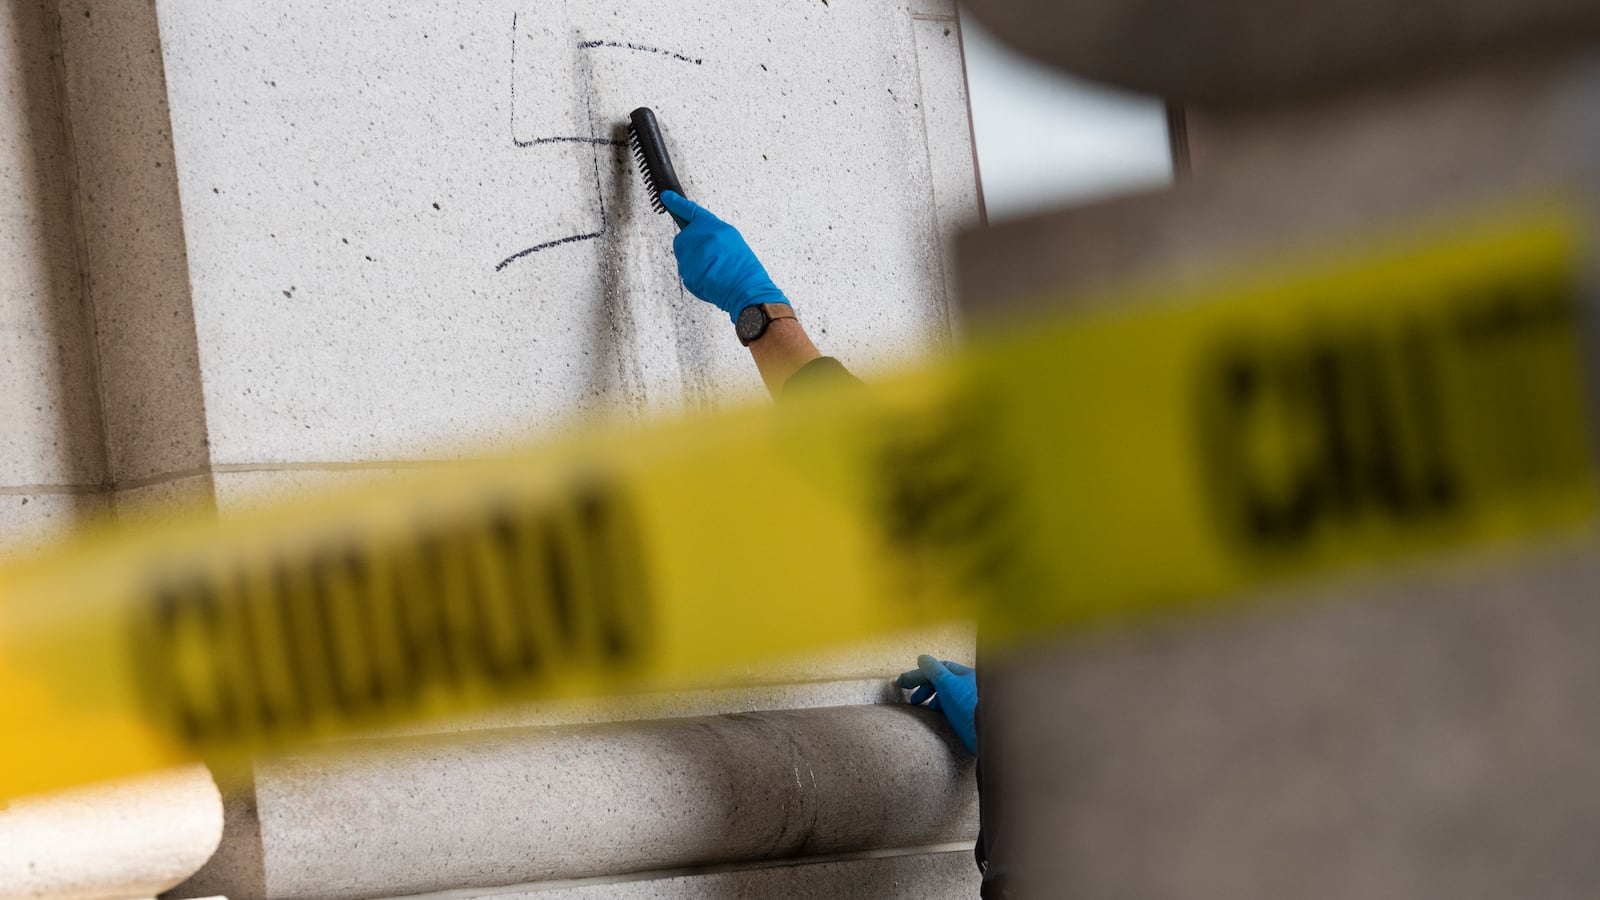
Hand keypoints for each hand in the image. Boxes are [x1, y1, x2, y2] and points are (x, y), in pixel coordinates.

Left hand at [659, 191, 789, 322]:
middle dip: (690, 248)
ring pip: (684, 257)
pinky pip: (686, 272)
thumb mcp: (731, 240)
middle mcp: (699, 237)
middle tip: (709, 259)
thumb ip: (711, 234)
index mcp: (713, 226)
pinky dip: (695, 277)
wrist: (745, 288)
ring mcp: (691, 254)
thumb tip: (698, 237)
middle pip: (683, 239)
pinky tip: (710, 279)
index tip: (666, 197)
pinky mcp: (687, 271)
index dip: (677, 203)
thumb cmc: (743, 268)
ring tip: (714, 270)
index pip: (691, 211)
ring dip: (694, 264)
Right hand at [896, 655, 976, 753]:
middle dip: (926, 688)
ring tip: (927, 708)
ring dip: (934, 699)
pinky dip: (943, 710)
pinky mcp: (972, 718)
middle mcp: (974, 686)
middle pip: (945, 681)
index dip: (921, 674)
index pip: (941, 667)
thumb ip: (933, 669)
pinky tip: (939, 717)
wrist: (986, 736)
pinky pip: (954, 709)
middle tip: (913, 699)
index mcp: (970, 674)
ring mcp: (973, 702)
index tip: (904, 683)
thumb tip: (922, 658)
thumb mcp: (946, 683)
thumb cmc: (968, 707)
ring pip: (949, 696)